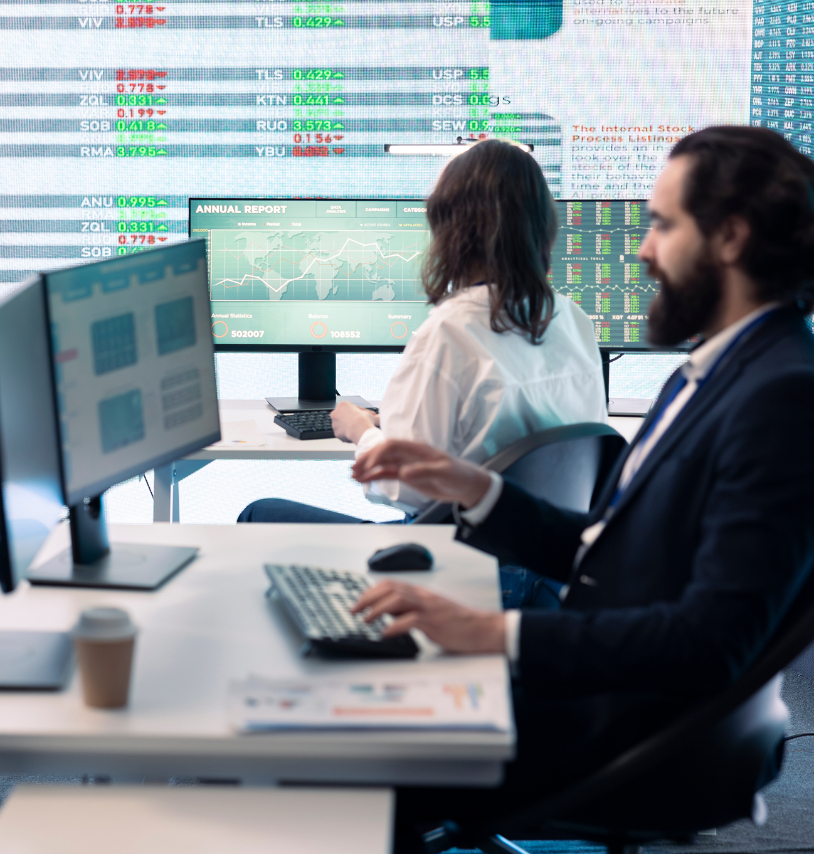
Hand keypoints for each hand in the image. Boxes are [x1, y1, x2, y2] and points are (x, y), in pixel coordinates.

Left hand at [331, 402, 378, 443]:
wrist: (359, 428)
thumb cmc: (364, 419)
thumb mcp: (371, 414)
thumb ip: (373, 416)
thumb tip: (379, 417)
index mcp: (343, 405)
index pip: (350, 409)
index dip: (358, 414)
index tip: (362, 418)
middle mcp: (336, 413)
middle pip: (344, 417)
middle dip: (351, 421)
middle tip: (360, 425)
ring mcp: (334, 423)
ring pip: (343, 426)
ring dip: (349, 429)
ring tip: (358, 431)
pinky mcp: (336, 433)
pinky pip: (343, 435)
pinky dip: (348, 436)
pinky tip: (355, 436)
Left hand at [351, 580, 505, 653]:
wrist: (479, 629)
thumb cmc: (455, 622)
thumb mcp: (428, 612)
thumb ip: (409, 610)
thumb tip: (386, 612)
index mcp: (420, 593)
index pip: (391, 584)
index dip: (371, 591)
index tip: (358, 602)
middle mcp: (423, 597)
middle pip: (390, 589)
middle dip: (368, 598)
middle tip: (355, 611)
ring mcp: (428, 608)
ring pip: (398, 600)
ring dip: (378, 609)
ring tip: (366, 620)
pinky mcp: (434, 622)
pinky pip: (411, 620)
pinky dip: (395, 626)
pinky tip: (386, 633)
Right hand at [352, 439, 491, 507]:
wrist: (466, 485)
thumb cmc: (458, 475)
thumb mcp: (444, 473)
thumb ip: (424, 471)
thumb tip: (404, 472)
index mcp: (417, 449)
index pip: (392, 446)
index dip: (378, 453)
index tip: (370, 465)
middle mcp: (409, 455)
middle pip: (383, 453)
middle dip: (367, 460)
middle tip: (354, 469)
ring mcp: (406, 465)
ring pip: (382, 464)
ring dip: (367, 469)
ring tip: (353, 475)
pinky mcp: (406, 475)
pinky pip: (387, 474)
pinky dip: (374, 476)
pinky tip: (364, 480)